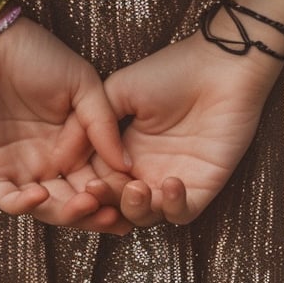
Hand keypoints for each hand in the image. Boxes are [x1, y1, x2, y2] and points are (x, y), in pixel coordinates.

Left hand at [0, 16, 132, 232]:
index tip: (140, 197)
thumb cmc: (35, 55)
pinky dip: (25, 205)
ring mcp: (20, 170)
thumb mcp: (83, 84)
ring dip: (68, 214)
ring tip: (88, 203)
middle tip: (116, 215)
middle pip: (76, 203)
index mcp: (73, 146)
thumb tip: (126, 164)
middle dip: (97, 214)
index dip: (118, 193)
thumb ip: (104, 123)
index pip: (100, 180)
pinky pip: (9, 200)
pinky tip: (42, 194)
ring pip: (48, 209)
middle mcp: (49, 163)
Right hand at [90, 32, 283, 226]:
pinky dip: (173, 207)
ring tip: (136, 187)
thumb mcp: (118, 90)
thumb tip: (64, 154)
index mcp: (125, 149)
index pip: (97, 179)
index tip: (74, 179)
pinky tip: (172, 183)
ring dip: (136, 209)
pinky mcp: (202, 186)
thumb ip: (93, 121)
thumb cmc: (171, 71)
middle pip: (116, 204)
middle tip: (97, 189)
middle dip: (104, 202)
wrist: (219, 66)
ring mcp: (172, 180)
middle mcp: (146, 169)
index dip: (84, 184)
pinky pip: (182, 213)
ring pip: (146, 216)